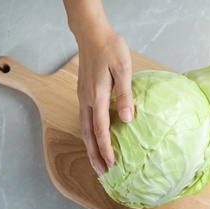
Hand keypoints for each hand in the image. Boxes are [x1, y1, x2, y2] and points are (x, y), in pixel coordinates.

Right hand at [77, 31, 133, 175]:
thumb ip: (125, 95)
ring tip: (96, 161)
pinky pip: (85, 119)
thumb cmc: (110, 49)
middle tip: (101, 172)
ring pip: (84, 128)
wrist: (92, 35)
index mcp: (97, 95)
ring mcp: (83, 97)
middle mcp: (87, 99)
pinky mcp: (84, 93)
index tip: (112, 164)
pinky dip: (89, 134)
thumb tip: (127, 119)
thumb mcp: (123, 69)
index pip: (101, 129)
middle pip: (88, 133)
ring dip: (90, 146)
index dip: (106, 148)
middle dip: (94, 154)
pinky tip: (94, 138)